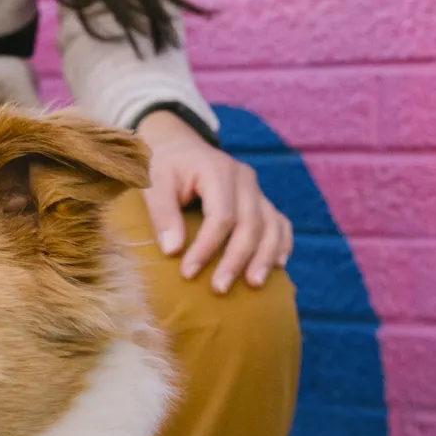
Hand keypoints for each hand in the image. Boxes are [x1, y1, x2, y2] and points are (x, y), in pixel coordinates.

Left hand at [136, 109, 293, 293]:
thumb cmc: (163, 167)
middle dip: (236, 259)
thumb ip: (162, 213)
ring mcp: (256, 191)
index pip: (220, 216)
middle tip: (219, 289)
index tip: (187, 274)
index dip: (206, 248)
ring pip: (272, 225)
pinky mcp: (261, 202)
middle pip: (250, 224)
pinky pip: (280, 224)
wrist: (178, 146)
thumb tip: (172, 250)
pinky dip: (281, 245)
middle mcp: (244, 179)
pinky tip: (277, 267)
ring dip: (265, 257)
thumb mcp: (153, 183)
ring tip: (254, 285)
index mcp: (217, 170)